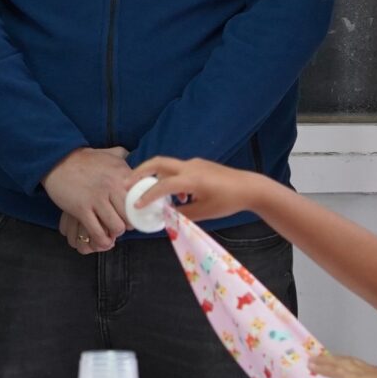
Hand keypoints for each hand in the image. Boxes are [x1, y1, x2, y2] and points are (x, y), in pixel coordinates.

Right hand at [45, 146, 135, 251]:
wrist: (58, 159)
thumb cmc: (85, 160)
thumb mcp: (110, 154)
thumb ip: (124, 157)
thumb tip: (133, 156)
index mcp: (122, 174)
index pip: (141, 199)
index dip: (138, 210)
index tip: (133, 213)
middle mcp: (112, 186)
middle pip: (131, 216)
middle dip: (127, 224)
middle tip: (121, 224)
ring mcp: (96, 198)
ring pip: (117, 227)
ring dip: (114, 233)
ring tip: (110, 231)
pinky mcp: (81, 209)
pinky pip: (97, 232)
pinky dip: (101, 240)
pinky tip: (101, 238)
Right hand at [127, 156, 268, 224]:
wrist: (249, 187)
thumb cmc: (228, 201)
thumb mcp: (204, 213)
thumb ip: (182, 214)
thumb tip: (166, 215)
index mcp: (191, 179)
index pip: (163, 185)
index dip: (147, 196)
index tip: (136, 205)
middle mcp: (190, 167)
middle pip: (158, 162)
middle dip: (140, 172)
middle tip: (127, 184)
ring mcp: (194, 163)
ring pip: (166, 165)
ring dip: (155, 177)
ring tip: (151, 195)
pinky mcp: (199, 165)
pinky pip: (178, 169)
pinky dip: (170, 179)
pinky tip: (178, 197)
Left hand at [308, 350, 376, 377]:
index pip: (363, 368)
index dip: (352, 365)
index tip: (345, 364)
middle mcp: (370, 370)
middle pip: (349, 361)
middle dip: (337, 359)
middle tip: (324, 357)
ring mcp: (360, 373)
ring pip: (338, 363)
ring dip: (325, 361)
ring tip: (313, 360)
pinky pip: (332, 370)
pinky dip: (322, 367)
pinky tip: (312, 366)